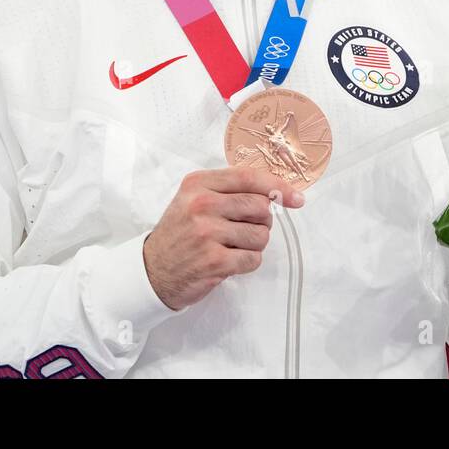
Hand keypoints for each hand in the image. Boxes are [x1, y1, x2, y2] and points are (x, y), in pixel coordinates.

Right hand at [143, 167, 304, 310]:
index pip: (248, 177)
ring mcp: (207, 233)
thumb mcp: (193, 199)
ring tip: (232, 246)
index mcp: (198, 184)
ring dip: (254, 243)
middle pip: (260, 206)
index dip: (277, 187)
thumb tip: (278, 193)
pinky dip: (247, 261)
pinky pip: (253, 258)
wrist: (152, 270)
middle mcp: (201, 204)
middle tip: (244, 229)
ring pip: (261, 234)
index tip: (295, 198)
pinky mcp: (214, 260)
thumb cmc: (180, 233)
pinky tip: (229, 260)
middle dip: (262, 220)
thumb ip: (229, 190)